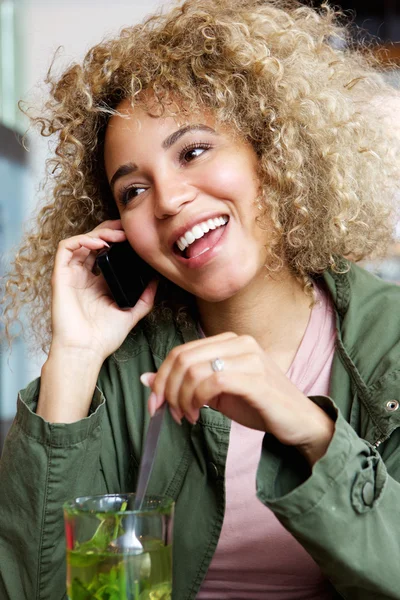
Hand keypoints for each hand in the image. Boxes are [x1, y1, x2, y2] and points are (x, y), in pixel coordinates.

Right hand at [50, 220, 156, 362]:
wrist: (85, 350)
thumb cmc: (103, 338)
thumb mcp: (131, 313)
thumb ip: (144, 298)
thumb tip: (156, 281)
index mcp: (99, 283)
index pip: (106, 253)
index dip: (118, 241)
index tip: (134, 237)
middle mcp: (84, 276)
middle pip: (93, 242)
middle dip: (110, 231)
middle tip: (126, 230)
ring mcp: (72, 275)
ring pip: (80, 241)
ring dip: (98, 233)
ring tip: (115, 237)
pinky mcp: (61, 276)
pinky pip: (66, 248)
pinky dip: (81, 240)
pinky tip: (98, 243)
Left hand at [141, 333, 333, 464]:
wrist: (299, 421)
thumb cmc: (259, 405)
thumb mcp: (216, 392)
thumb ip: (186, 382)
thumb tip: (147, 379)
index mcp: (230, 340)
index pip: (181, 351)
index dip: (161, 377)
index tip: (155, 402)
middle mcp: (240, 343)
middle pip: (183, 359)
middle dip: (167, 389)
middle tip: (169, 413)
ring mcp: (250, 358)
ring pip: (194, 370)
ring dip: (182, 398)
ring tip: (186, 417)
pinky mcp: (256, 378)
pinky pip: (213, 382)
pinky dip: (197, 401)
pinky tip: (198, 415)